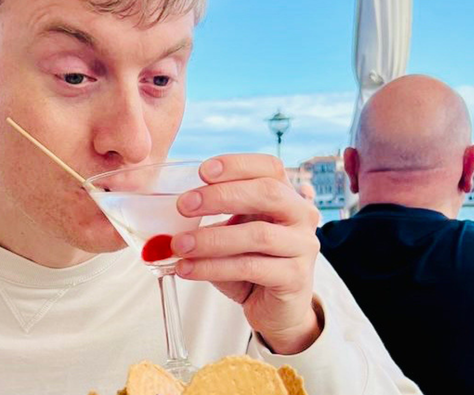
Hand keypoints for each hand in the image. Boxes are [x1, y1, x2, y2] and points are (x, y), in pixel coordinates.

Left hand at [172, 154, 322, 353]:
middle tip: (183, 205)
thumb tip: (170, 207)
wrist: (277, 308)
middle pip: (267, 193)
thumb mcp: (233, 229)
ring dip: (211, 238)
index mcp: (287, 194)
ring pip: (258, 234)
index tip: (202, 171)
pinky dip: (213, 267)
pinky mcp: (295, 278)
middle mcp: (301, 215)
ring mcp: (303, 246)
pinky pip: (251, 267)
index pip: (269, 167)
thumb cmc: (250, 261)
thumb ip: (214, 213)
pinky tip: (187, 269)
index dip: (237, 165)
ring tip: (178, 245)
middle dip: (221, 196)